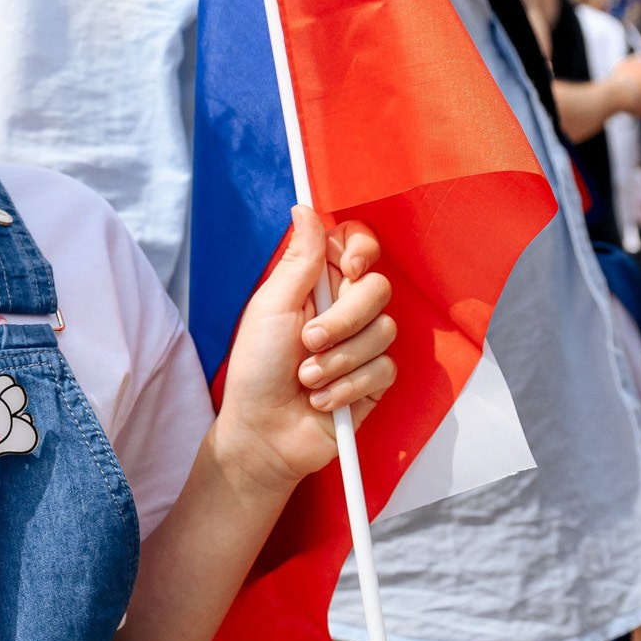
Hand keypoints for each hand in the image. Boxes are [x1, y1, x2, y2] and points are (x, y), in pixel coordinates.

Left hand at [214, 209, 396, 495]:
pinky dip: (347, 387)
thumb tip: (305, 208)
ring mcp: (363, 343)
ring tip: (306, 378)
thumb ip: (298, 259)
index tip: (348, 268)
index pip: (357, 244)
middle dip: (343, 319)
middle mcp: (344, 308)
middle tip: (308, 342)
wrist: (264, 432)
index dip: (361, 250)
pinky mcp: (375, 379)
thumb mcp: (271, 307)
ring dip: (338, 360)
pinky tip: (322, 400)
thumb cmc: (256, 369)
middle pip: (377, 287)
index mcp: (316, 283)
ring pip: (384, 330)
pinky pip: (384, 369)